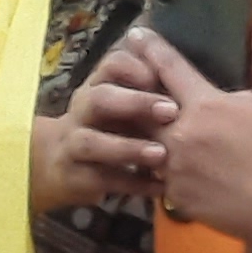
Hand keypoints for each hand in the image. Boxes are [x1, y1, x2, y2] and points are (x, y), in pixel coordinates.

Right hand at [29, 59, 179, 215]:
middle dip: (134, 103)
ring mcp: (73, 145)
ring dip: (127, 147)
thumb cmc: (108, 129)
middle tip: (171, 112)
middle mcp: (82, 112)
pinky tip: (160, 187)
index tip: (162, 78)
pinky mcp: (74, 176)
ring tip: (161, 155)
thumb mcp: (126, 106)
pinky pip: (101, 179)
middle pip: (99, 99)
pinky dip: (132, 184)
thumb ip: (153, 92)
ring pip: (90, 142)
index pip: (113, 66)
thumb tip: (191, 79)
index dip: (137, 69)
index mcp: (99, 87)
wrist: (60, 164)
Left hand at [111, 16, 251, 251]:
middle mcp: (181, 133)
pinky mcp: (171, 193)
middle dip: (131, 86)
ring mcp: (172, 165)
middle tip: (120, 72)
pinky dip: (147, 159)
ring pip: (139, 137)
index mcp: (206, 105)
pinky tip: (140, 151)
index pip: (167, 68)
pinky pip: (150, 171)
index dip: (149, 48)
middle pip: (140, 102)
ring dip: (133, 124)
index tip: (134, 33)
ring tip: (122, 110)